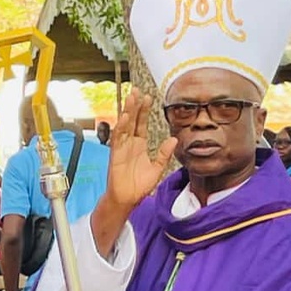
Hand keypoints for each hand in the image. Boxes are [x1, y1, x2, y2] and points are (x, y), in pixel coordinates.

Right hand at [106, 88, 177, 209]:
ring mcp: (121, 148)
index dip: (144, 110)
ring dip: (127, 111)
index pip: (142, 123)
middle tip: (136, 90)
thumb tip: (174, 139)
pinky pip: (118, 139)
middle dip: (134, 105)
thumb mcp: (157, 169)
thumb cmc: (139, 186)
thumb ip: (164, 154)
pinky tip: (125, 117)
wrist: (127, 200)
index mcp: (139, 145)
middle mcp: (129, 144)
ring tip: (131, 97)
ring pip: (124, 125)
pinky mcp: (115, 155)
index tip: (148, 97)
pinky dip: (121, 128)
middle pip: (132, 120)